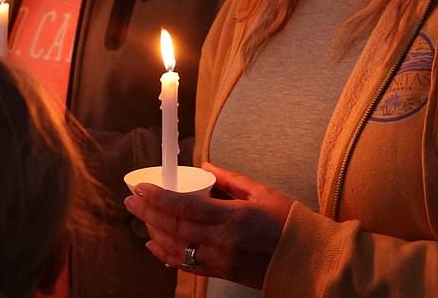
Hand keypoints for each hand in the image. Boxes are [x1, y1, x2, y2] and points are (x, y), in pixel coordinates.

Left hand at [123, 162, 293, 289]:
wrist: (306, 260)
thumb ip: (230, 179)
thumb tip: (204, 165)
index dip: (158, 199)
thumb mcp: (262, 193)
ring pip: (177, 249)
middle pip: (175, 228)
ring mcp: (220, 261)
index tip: (141, 188)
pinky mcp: (222, 273)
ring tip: (140, 218)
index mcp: (232, 218)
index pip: (185, 208)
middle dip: (148, 213)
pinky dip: (168, 255)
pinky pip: (188, 265)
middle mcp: (222, 242)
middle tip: (131, 200)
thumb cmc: (288, 223)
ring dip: (154, 233)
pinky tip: (155, 245)